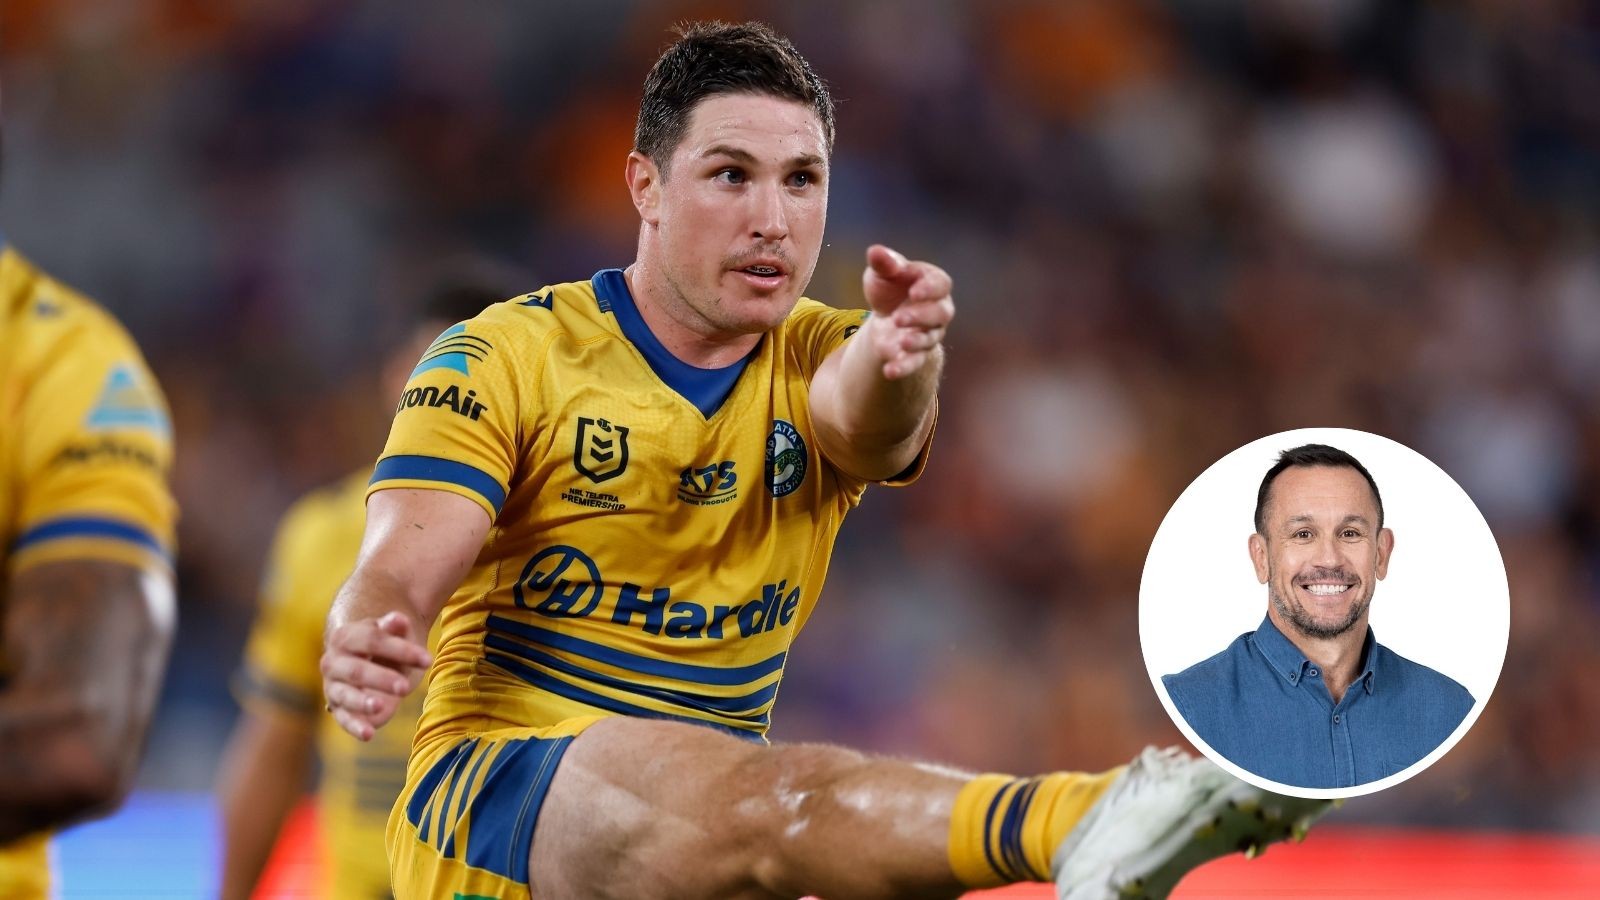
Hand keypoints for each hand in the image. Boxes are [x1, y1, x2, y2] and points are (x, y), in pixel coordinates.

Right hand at [320, 611, 431, 740]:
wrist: (358, 654)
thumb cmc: (380, 643)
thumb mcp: (388, 632)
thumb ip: (393, 626)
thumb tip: (400, 619)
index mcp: (346, 636)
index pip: (373, 641)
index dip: (401, 650)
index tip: (427, 660)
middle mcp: (333, 661)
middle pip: (357, 670)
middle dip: (382, 679)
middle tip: (405, 686)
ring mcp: (333, 686)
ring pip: (345, 695)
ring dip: (362, 702)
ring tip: (379, 706)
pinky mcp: (337, 707)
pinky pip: (343, 719)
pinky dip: (355, 727)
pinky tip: (369, 734)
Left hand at [860, 244, 953, 379]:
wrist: (885, 313)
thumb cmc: (889, 286)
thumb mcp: (882, 273)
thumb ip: (883, 264)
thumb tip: (875, 252)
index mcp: (933, 283)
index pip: (940, 285)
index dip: (929, 289)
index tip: (914, 292)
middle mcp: (938, 309)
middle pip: (940, 313)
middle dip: (921, 316)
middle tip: (899, 318)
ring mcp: (930, 333)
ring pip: (930, 339)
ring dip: (916, 341)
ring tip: (901, 341)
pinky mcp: (916, 353)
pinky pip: (915, 362)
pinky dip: (904, 367)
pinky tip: (889, 371)